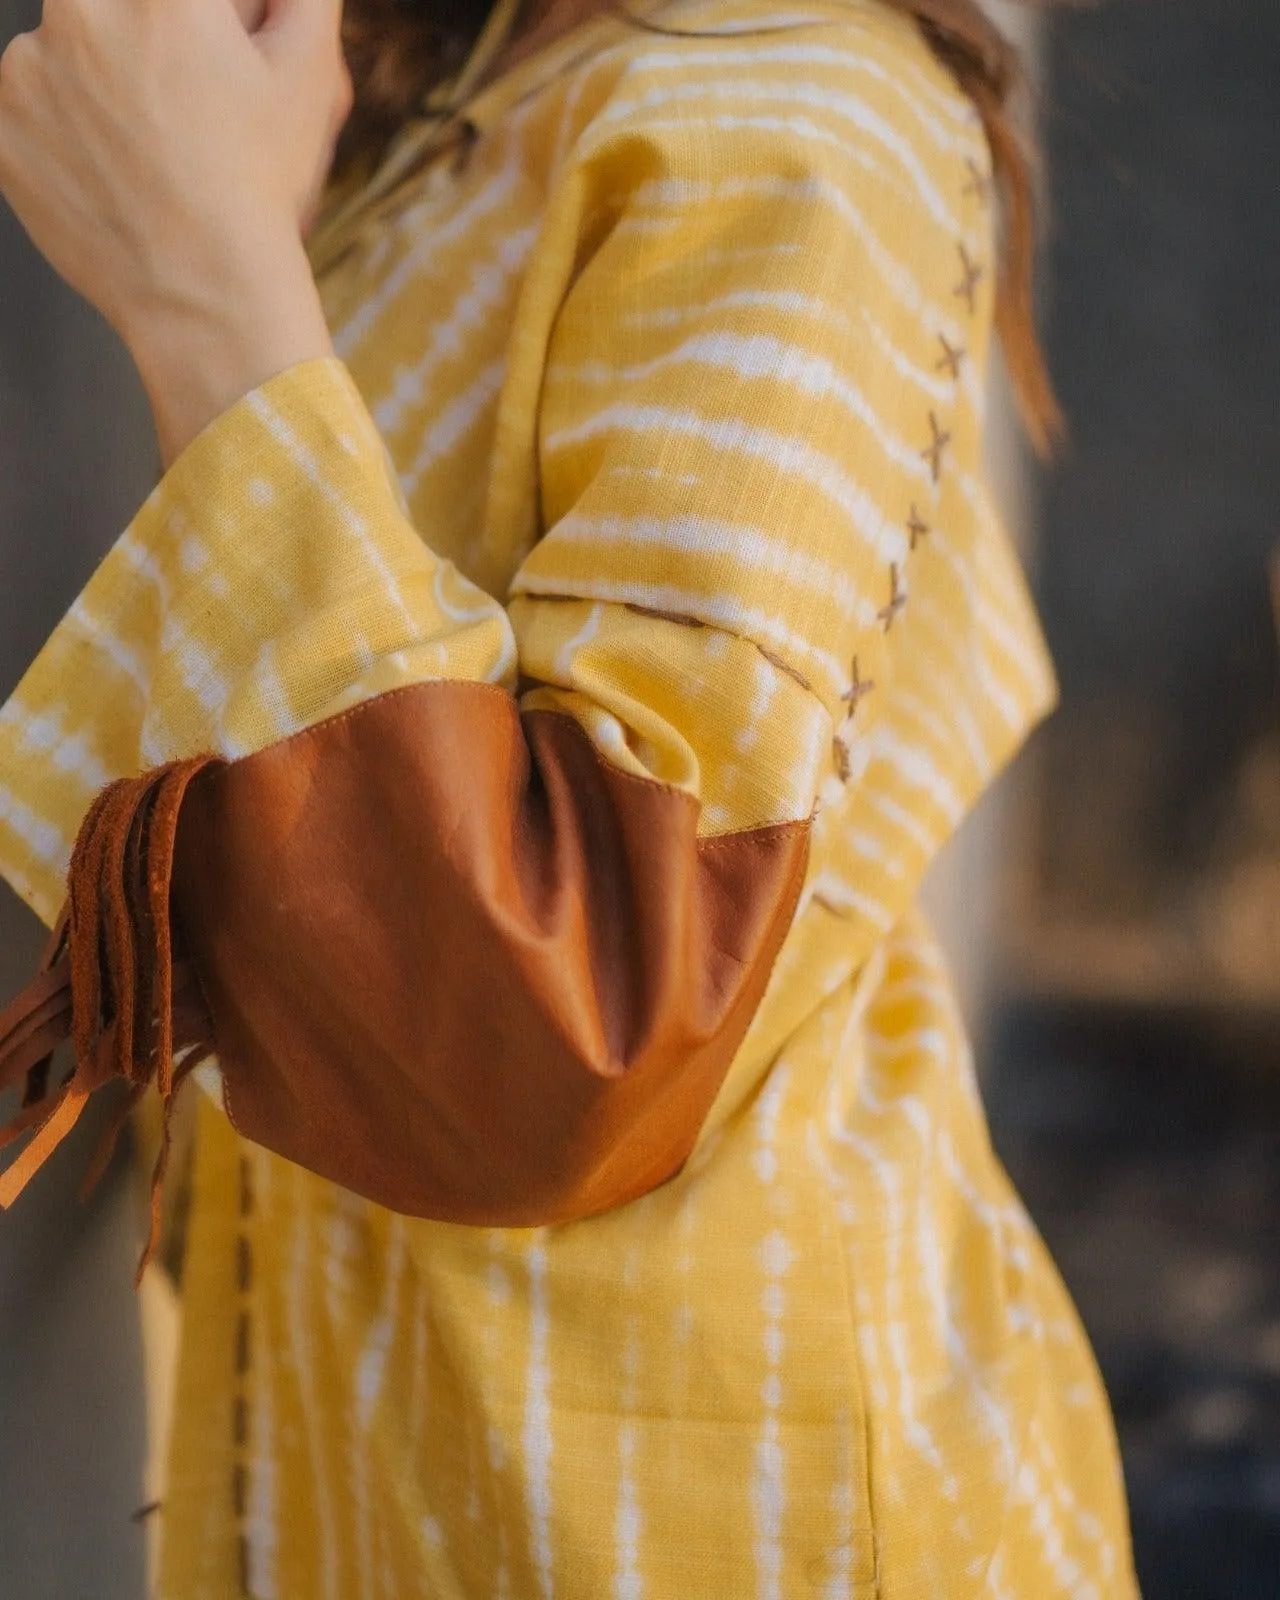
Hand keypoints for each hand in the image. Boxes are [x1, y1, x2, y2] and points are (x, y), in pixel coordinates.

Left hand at [0, 0, 352, 465]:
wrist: (205, 292)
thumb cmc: (260, 190)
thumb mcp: (312, 76)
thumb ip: (303, 2)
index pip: (168, 5)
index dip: (194, 32)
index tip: (200, 72)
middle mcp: (80, 10)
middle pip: (109, 14)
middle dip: (143, 49)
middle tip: (184, 111)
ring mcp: (27, 71)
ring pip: (66, 57)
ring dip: (99, 88)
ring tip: (151, 154)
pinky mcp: (0, 129)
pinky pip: (31, 115)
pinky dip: (65, 139)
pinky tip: (115, 177)